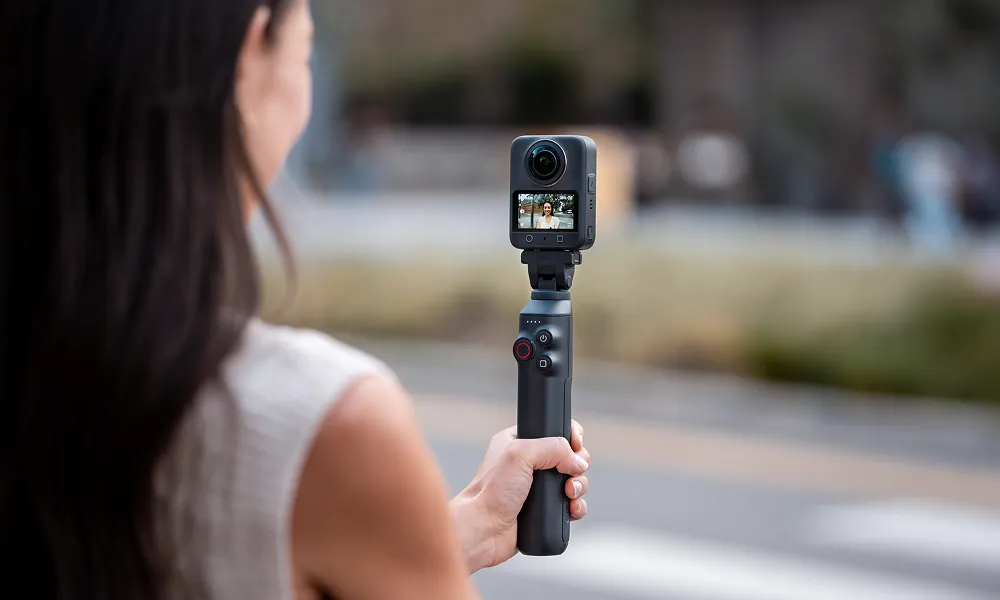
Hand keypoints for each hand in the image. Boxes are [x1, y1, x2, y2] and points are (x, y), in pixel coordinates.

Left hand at [450, 421, 590, 572]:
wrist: (482, 531)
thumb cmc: (491, 493)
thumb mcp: (520, 454)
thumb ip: (554, 448)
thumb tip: (578, 462)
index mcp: (518, 442)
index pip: (553, 430)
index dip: (570, 437)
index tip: (576, 445)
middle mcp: (528, 464)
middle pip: (569, 456)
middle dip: (578, 465)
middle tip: (572, 474)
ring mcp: (536, 488)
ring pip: (573, 481)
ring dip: (579, 487)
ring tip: (569, 494)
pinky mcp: (543, 510)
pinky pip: (570, 505)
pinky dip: (576, 507)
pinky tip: (571, 510)